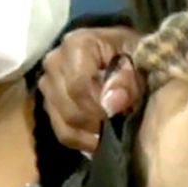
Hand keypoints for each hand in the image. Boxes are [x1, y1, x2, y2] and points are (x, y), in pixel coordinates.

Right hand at [37, 26, 144, 151]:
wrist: (123, 53)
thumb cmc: (132, 53)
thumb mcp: (139, 57)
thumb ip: (127, 78)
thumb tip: (111, 105)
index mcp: (75, 45)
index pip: (79, 86)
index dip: (99, 106)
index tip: (122, 114)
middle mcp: (54, 63)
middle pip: (69, 108)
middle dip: (97, 121)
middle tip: (121, 123)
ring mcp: (49, 84)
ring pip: (64, 123)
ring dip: (91, 132)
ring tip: (114, 131)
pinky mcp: (50, 104)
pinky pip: (62, 132)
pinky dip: (83, 140)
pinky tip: (102, 138)